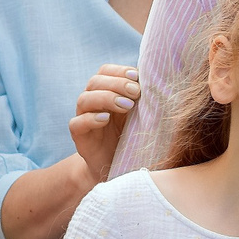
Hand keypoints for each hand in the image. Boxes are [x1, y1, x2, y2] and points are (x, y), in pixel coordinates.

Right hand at [66, 64, 139, 184]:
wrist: (120, 168)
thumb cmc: (133, 137)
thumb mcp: (141, 115)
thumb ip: (144, 98)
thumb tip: (161, 80)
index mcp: (106, 92)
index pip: (105, 71)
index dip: (119, 71)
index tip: (137, 77)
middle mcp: (92, 102)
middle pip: (95, 82)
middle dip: (117, 84)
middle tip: (136, 92)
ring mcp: (83, 118)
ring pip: (85, 99)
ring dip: (106, 98)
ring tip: (127, 106)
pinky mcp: (79, 136)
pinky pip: (77, 123)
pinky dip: (91, 118)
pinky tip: (106, 119)